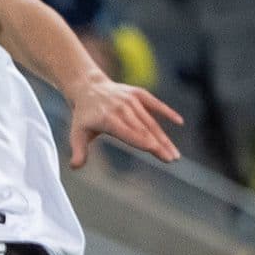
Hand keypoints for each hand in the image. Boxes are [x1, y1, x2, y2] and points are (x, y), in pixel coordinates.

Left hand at [67, 79, 181, 168]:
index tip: (155, 149)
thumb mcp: (77, 134)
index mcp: (107, 119)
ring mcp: (131, 100)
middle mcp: (121, 109)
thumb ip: (79, 151)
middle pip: (143, 130)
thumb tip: (74, 167)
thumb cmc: (84, 116)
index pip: (127, 132)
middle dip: (158, 145)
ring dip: (164, 137)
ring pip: (151, 121)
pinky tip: (179, 122)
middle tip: (171, 159)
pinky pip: (155, 104)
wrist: (88, 87)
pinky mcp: (138, 93)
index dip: (141, 140)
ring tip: (174, 153)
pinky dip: (167, 112)